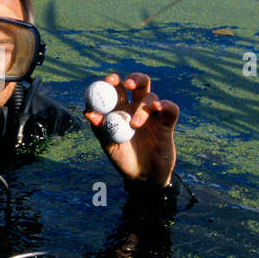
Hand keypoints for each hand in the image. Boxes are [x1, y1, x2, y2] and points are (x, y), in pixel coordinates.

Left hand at [84, 72, 177, 187]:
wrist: (143, 178)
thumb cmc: (123, 159)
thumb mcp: (109, 146)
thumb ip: (100, 129)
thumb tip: (88, 113)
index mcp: (120, 109)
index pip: (117, 88)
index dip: (114, 80)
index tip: (110, 79)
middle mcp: (136, 108)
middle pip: (138, 83)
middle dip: (134, 79)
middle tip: (127, 84)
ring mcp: (153, 115)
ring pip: (151, 96)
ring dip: (143, 107)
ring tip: (135, 125)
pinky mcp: (166, 124)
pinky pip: (170, 108)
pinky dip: (165, 105)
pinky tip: (159, 108)